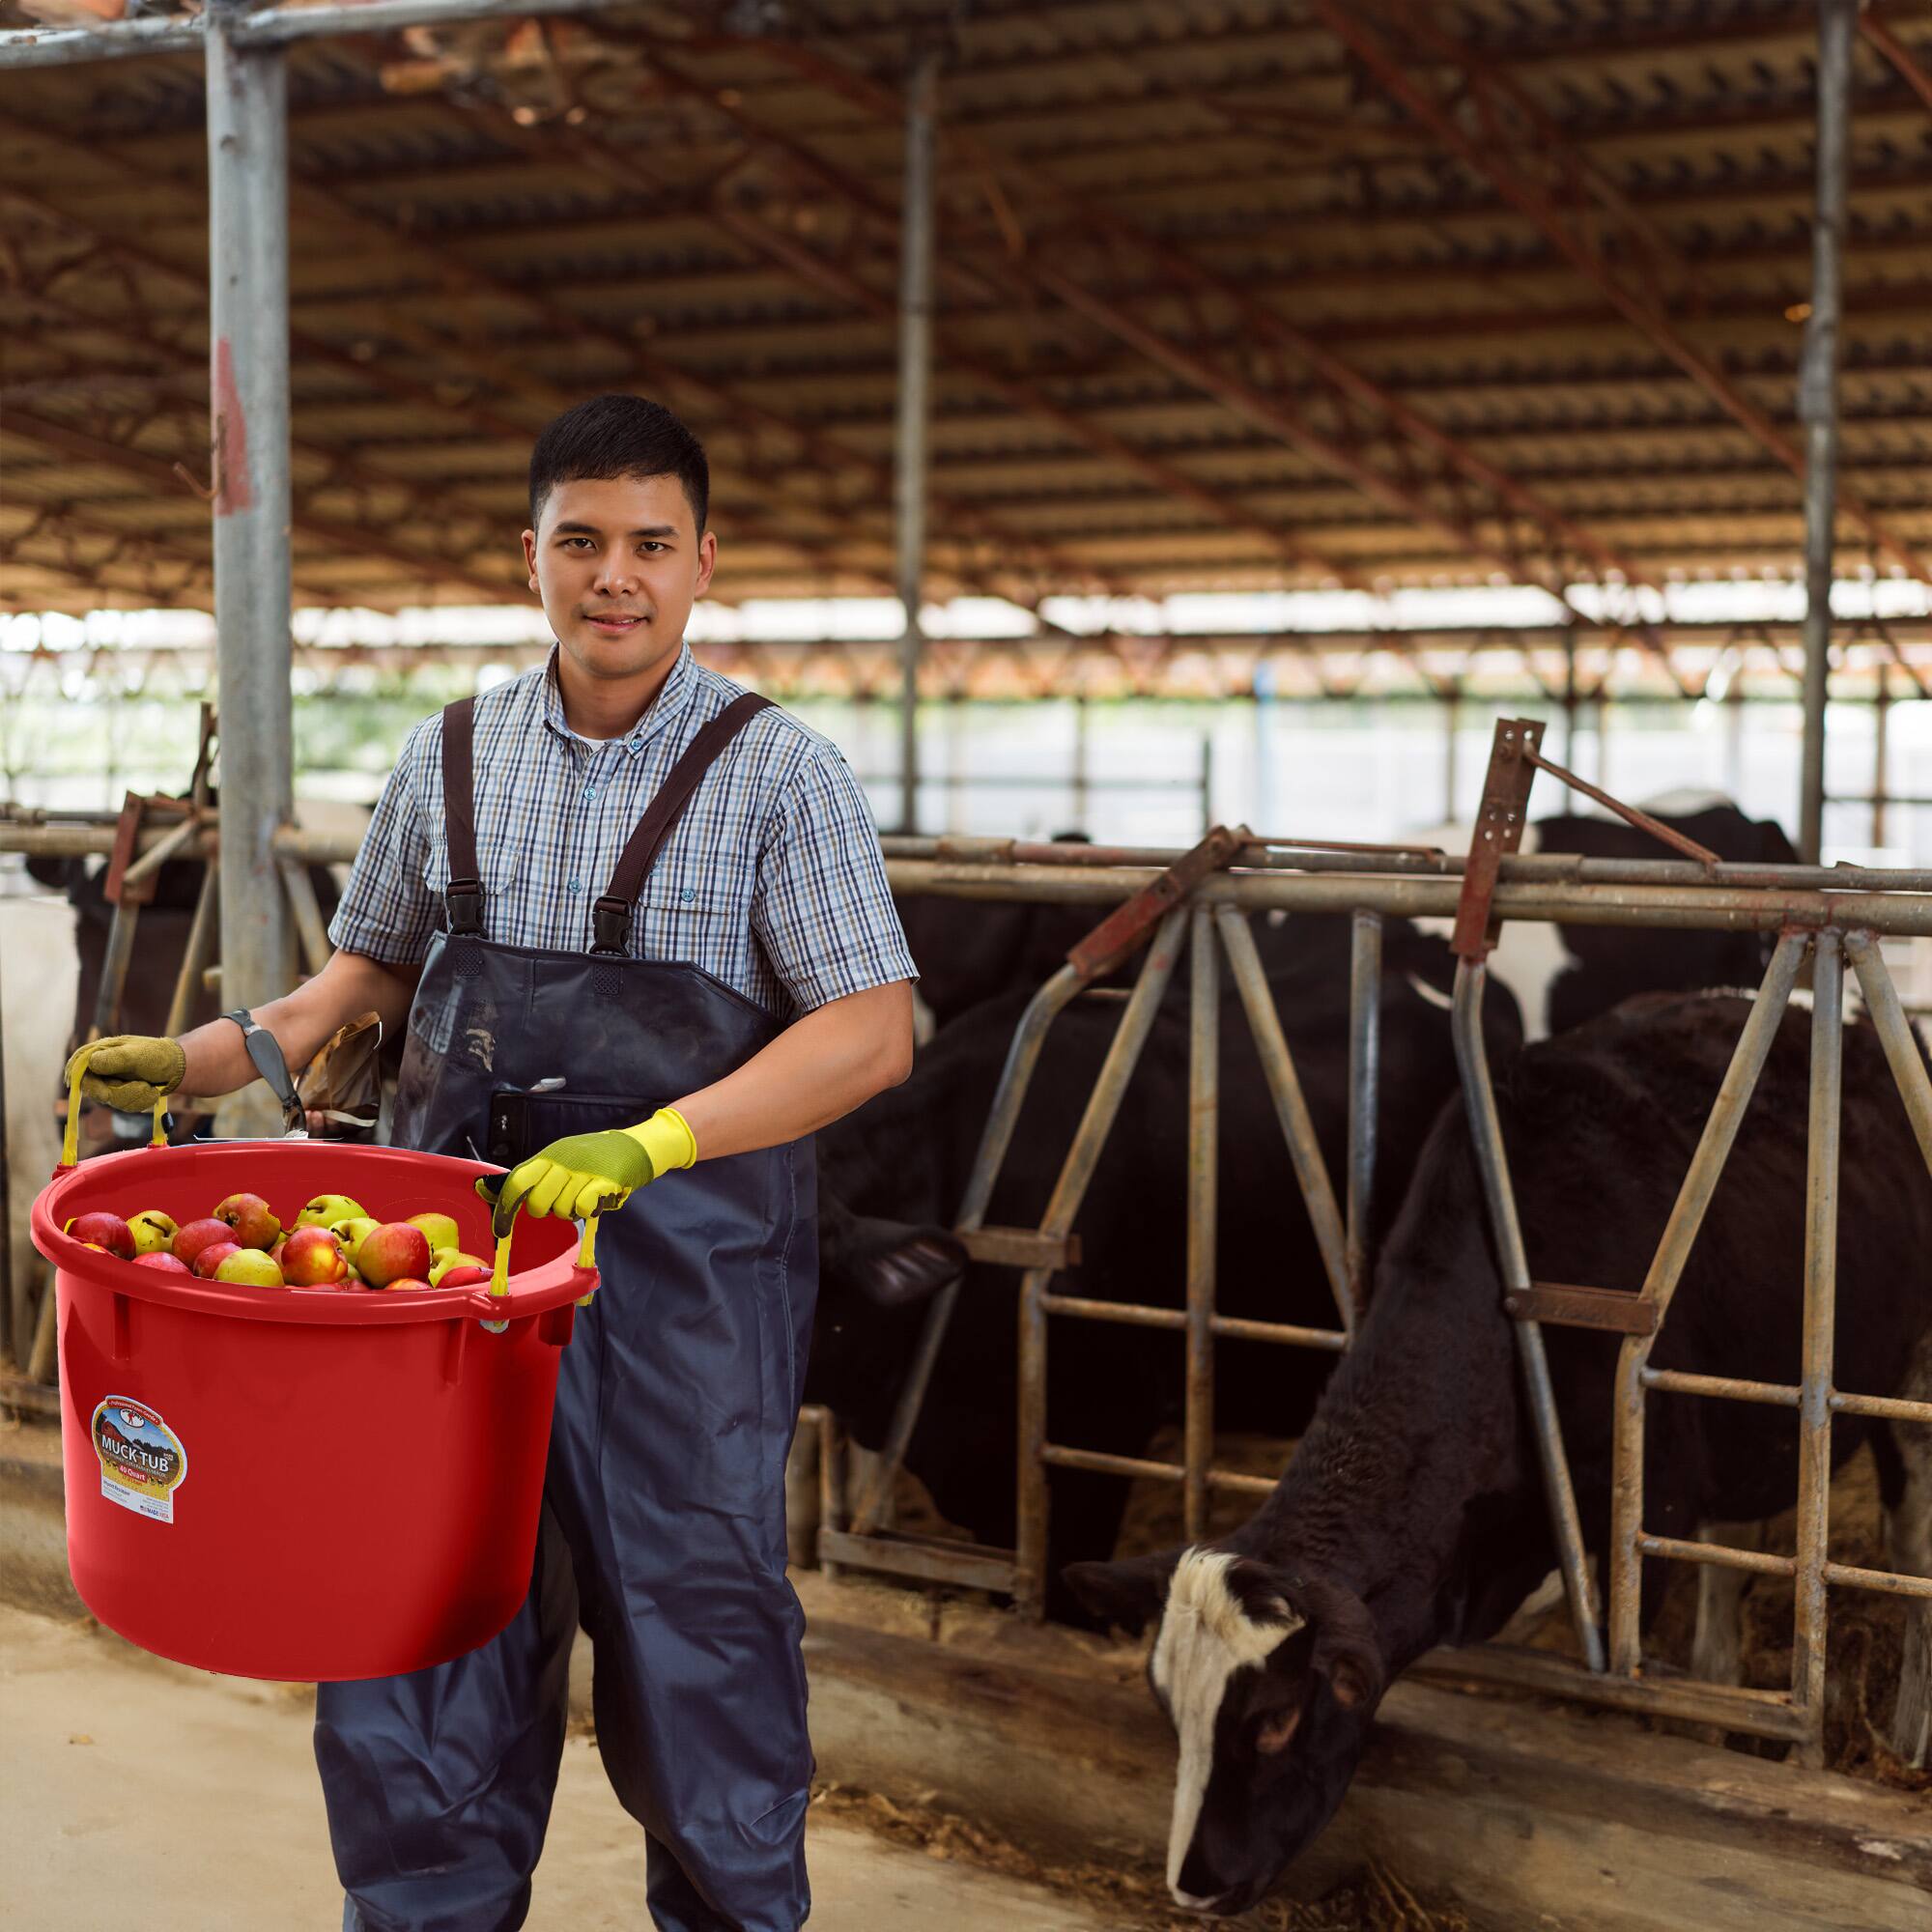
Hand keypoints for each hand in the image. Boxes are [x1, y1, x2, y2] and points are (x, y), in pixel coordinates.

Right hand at [64, 1034, 186, 1111]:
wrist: (176, 1069)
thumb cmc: (157, 1055)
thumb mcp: (138, 1054)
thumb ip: (115, 1059)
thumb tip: (91, 1063)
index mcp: (100, 1052)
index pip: (78, 1067)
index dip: (84, 1082)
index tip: (104, 1094)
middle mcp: (100, 1067)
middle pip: (93, 1089)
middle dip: (120, 1092)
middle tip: (143, 1088)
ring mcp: (108, 1082)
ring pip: (111, 1100)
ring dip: (134, 1096)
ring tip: (149, 1086)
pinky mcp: (119, 1094)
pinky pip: (123, 1105)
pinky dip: (139, 1101)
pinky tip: (150, 1092)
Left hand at [474, 1107, 696, 1238]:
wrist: (637, 1146)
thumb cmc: (595, 1158)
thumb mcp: (562, 1159)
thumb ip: (534, 1176)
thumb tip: (491, 1192)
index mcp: (550, 1155)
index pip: (518, 1181)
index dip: (506, 1208)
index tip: (501, 1229)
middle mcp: (564, 1160)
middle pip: (538, 1202)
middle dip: (546, 1211)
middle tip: (559, 1205)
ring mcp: (585, 1170)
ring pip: (562, 1209)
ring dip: (571, 1212)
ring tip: (583, 1198)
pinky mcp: (605, 1181)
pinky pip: (583, 1207)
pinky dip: (588, 1209)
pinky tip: (596, 1199)